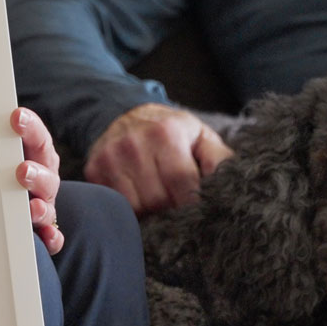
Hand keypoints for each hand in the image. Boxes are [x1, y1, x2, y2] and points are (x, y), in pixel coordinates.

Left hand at [11, 107, 63, 254]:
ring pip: (48, 206)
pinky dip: (51, 238)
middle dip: (36, 173)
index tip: (16, 117)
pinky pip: (53, 237)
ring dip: (42, 207)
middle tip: (22, 171)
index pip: (37, 138)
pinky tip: (45, 237)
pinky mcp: (44, 231)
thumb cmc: (3, 172)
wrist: (15, 203)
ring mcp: (45, 206)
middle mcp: (44, 180)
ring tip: (33, 207)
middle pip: (47, 174)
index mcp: (36, 156)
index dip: (30, 127)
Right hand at [85, 103, 232, 213]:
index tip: (195, 207)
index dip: (192, 203)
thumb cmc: (171, 132)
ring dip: (150, 210)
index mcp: (167, 133)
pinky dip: (130, 207)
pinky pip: (117, 204)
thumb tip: (232, 184)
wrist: (125, 115)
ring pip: (136, 206)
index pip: (183, 184)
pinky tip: (138, 194)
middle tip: (175, 201)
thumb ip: (220, 159)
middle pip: (158, 200)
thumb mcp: (200, 137)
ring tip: (158, 197)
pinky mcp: (94, 168)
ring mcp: (111, 156)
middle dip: (171, 208)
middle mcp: (135, 143)